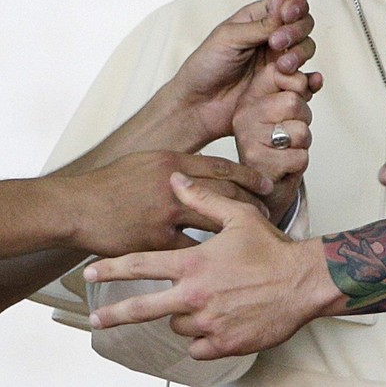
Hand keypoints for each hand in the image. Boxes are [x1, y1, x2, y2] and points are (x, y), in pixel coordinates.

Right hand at [60, 152, 272, 255]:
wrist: (78, 206)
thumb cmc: (109, 184)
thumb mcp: (146, 161)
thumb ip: (175, 165)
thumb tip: (196, 170)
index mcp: (174, 162)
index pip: (222, 167)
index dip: (248, 176)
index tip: (267, 184)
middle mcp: (174, 185)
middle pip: (226, 193)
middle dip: (251, 203)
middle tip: (268, 212)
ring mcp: (166, 214)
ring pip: (214, 221)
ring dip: (236, 230)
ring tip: (253, 239)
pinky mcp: (156, 241)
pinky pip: (190, 251)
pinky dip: (208, 256)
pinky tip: (222, 263)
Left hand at [84, 174, 334, 356]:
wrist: (302, 282)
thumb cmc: (272, 248)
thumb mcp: (237, 216)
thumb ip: (202, 197)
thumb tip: (176, 179)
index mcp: (194, 264)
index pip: (143, 266)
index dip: (113, 269)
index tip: (90, 273)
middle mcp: (195, 295)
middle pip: (144, 308)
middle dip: (116, 313)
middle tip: (97, 319)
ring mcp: (208, 323)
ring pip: (177, 325)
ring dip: (183, 315)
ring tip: (206, 300)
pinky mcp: (224, 344)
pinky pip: (199, 347)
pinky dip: (203, 336)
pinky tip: (217, 321)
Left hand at [168, 0, 317, 145]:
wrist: (198, 106)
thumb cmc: (204, 68)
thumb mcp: (228, 38)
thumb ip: (260, 24)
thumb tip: (283, 2)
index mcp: (256, 19)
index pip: (288, 3)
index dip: (294, 5)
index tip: (287, 15)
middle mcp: (271, 38)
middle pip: (302, 24)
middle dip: (296, 30)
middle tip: (277, 43)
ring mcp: (278, 61)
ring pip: (306, 48)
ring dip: (300, 53)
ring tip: (283, 65)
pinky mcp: (282, 84)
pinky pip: (306, 79)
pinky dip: (312, 79)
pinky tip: (309, 79)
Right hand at [233, 63, 321, 224]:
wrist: (264, 187)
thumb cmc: (277, 145)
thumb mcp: (287, 111)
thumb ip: (301, 89)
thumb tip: (316, 78)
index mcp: (250, 96)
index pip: (279, 72)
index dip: (298, 84)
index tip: (296, 98)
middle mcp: (245, 113)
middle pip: (293, 101)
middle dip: (303, 119)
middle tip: (290, 130)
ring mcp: (249, 137)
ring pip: (300, 130)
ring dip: (302, 143)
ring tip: (286, 148)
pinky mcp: (258, 161)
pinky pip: (299, 155)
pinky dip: (299, 162)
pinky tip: (284, 164)